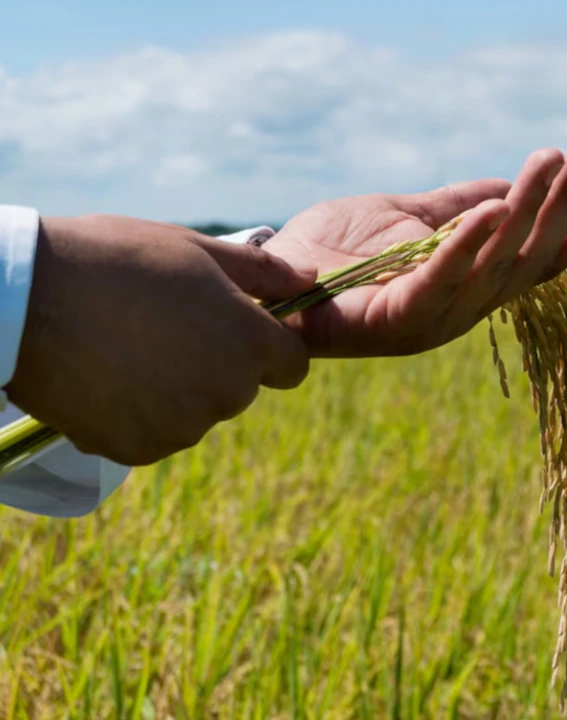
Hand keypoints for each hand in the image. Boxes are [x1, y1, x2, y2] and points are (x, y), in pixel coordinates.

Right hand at [4, 214, 314, 465]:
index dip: (269, 345)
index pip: (293, 365)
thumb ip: (263, 273)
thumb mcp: (196, 250)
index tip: (233, 326)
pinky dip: (135, 413)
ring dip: (174, 389)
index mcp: (250, 345)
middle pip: (240, 387)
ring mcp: (181, 428)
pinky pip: (153, 434)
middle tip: (162, 325)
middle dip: (216, 362)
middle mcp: (226, 395)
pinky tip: (105, 374)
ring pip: (195, 412)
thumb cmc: (114, 261)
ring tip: (126, 345)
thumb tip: (310, 279)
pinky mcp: (136, 451)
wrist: (23, 302)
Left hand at [262, 142, 566, 356]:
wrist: (269, 281)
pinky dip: (471, 245)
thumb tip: (510, 186)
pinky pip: (442, 279)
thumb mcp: (409, 217)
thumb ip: (458, 207)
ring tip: (550, 162)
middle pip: (528, 257)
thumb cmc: (336, 251)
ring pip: (495, 263)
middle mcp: (462, 309)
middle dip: (563, 204)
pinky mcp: (397, 320)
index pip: (538, 261)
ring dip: (528, 208)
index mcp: (470, 287)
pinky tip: (498, 208)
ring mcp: (433, 319)